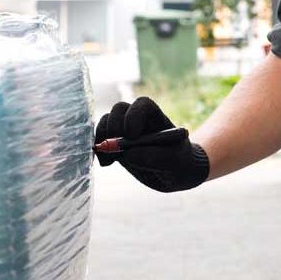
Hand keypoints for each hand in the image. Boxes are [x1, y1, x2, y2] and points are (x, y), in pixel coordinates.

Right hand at [94, 97, 209, 192]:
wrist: (176, 174)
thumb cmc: (181, 163)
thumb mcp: (176, 161)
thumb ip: (156, 156)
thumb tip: (128, 154)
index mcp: (157, 117)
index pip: (142, 105)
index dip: (134, 116)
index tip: (132, 136)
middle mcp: (139, 120)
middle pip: (119, 110)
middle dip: (114, 127)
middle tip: (116, 149)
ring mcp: (125, 130)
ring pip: (106, 123)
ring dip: (103, 139)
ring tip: (109, 160)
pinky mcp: (116, 144)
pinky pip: (101, 139)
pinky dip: (99, 150)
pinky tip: (105, 163)